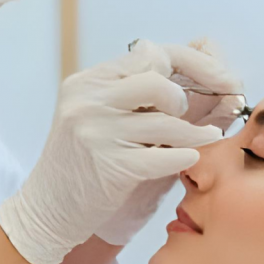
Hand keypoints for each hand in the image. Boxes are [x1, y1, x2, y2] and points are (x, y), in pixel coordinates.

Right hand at [95, 42, 242, 245]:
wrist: (48, 209)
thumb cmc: (81, 161)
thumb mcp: (94, 114)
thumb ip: (129, 91)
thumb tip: (187, 64)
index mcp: (87, 82)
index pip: (147, 54)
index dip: (189, 63)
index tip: (216, 77)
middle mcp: (89, 101)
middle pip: (157, 78)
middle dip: (188, 94)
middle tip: (196, 111)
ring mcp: (98, 133)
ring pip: (166, 120)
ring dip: (196, 131)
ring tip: (209, 135)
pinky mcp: (111, 166)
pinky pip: (164, 156)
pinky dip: (184, 156)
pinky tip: (191, 158)